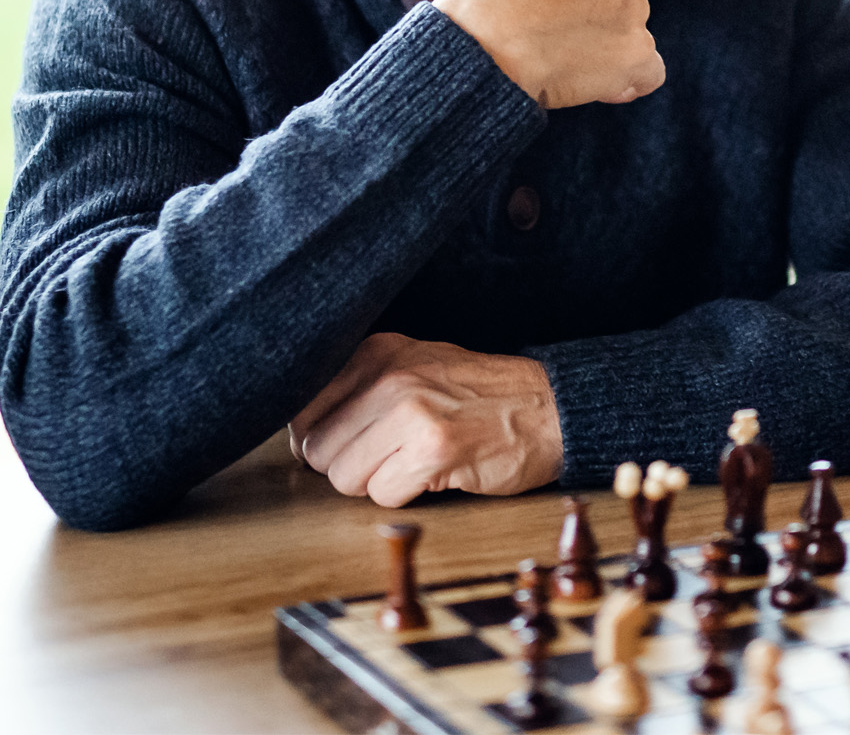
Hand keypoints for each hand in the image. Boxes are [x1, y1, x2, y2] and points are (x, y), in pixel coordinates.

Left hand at [289, 332, 563, 506]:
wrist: (548, 408)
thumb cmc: (477, 396)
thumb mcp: (413, 365)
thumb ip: (358, 387)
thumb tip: (301, 435)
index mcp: (375, 352)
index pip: (302, 409)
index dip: (320, 438)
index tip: (350, 443)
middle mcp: (387, 376)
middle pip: (317, 449)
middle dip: (346, 466)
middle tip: (387, 459)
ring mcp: (410, 412)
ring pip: (343, 477)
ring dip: (374, 484)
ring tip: (410, 464)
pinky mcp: (434, 450)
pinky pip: (382, 496)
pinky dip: (404, 496)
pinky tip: (433, 475)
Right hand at [433, 0, 663, 108]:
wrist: (478, 51)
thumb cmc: (475, 9)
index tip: (547, 8)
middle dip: (592, 14)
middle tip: (552, 40)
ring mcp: (631, 7)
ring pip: (631, 29)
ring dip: (607, 46)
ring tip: (563, 65)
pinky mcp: (636, 51)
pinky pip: (649, 71)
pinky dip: (630, 82)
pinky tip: (600, 89)